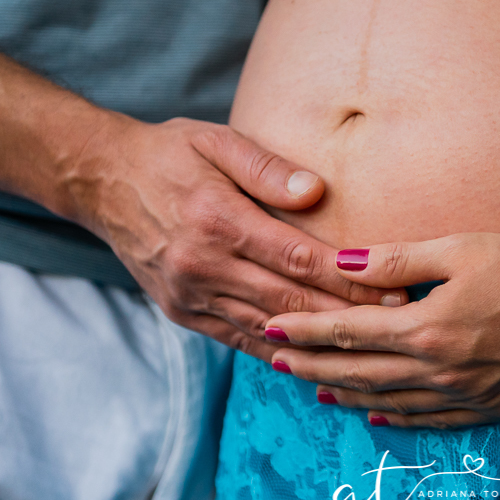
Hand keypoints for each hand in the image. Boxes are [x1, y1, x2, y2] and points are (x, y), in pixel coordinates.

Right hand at [65, 115, 402, 360]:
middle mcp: (202, 265)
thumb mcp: (216, 141)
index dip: (349, 280)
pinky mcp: (182, 312)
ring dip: (319, 342)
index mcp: (217, 220)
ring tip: (368, 348)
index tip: (393, 289)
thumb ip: (267, 168)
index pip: (299, 259)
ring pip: (267, 329)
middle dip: (348, 317)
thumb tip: (317, 192)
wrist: (101, 182)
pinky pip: (238, 338)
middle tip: (398, 324)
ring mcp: (189, 295)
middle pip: (290, 302)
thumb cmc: (168, 154)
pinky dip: (277, 349)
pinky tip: (314, 358)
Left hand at [264, 233, 499, 427]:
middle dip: (315, 364)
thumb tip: (345, 261)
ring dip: (349, 392)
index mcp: (430, 327)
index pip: (351, 331)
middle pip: (363, 370)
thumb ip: (399, 258)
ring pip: (393, 400)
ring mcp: (472, 394)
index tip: (271, 327)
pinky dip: (401, 417)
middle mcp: (443, 369)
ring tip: (316, 387)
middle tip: (275, 362)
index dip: (307, 330)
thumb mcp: (464, 248)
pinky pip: (436, 420)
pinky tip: (381, 414)